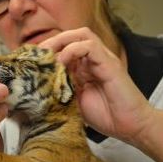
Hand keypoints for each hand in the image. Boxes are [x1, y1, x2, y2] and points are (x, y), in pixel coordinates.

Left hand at [39, 28, 153, 143]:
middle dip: (52, 41)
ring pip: (82, 35)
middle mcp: (93, 60)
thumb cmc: (104, 115)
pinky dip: (74, 50)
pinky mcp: (110, 65)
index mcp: (84, 67)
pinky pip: (91, 47)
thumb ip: (60, 88)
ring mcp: (103, 60)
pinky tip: (63, 62)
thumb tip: (38, 85)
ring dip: (61, 41)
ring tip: (48, 54)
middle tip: (38, 54)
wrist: (130, 126)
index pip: (64, 47)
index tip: (32, 60)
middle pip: (72, 36)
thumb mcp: (73, 101)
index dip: (47, 50)